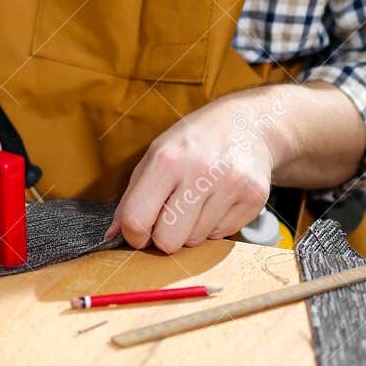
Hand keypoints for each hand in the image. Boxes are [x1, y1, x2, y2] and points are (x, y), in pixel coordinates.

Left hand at [105, 95, 277, 253]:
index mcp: (167, 159)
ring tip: (200, 200)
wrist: (248, 124)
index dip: (134, 235)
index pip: (137, 220)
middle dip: (165, 237)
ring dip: (193, 229)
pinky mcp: (254, 197)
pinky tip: (219, 200)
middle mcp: (200, 171)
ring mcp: (230, 185)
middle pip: (169, 241)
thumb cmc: (194, 141)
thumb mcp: (155, 156)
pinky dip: (216, 225)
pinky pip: (222, 236)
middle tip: (172, 217)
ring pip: (197, 241)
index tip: (140, 231)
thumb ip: (131, 197)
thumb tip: (111, 235)